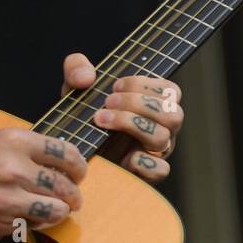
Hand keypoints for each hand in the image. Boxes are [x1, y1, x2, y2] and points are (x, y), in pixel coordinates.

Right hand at [0, 129, 86, 239]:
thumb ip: (25, 150)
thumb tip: (58, 162)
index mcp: (16, 141)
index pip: (67, 153)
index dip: (79, 165)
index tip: (79, 172)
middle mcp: (16, 168)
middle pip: (66, 185)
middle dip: (75, 194)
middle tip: (74, 197)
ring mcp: (10, 198)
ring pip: (57, 209)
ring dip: (61, 211)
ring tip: (58, 210)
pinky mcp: (2, 223)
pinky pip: (35, 226)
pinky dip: (39, 224)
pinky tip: (32, 219)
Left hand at [60, 51, 183, 183]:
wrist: (70, 153)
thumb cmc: (81, 116)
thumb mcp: (75, 88)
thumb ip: (76, 68)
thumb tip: (87, 77)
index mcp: (154, 105)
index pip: (171, 91)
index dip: (146, 85)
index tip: (114, 85)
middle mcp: (160, 128)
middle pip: (173, 114)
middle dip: (137, 103)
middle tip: (107, 102)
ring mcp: (154, 153)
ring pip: (162, 138)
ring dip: (132, 124)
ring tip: (101, 119)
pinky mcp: (145, 174)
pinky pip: (160, 170)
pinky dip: (142, 161)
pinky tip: (121, 155)